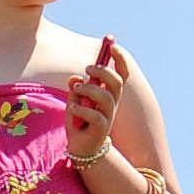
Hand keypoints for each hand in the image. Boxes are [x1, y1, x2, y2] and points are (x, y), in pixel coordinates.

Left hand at [63, 38, 131, 164]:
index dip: (120, 59)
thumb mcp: (75, 100)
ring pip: (106, 97)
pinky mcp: (101, 129)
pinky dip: (80, 109)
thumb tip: (75, 78)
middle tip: (87, 69)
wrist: (82, 148)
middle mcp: (112, 104)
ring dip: (88, 89)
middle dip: (102, 71)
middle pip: (116, 82)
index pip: (122, 74)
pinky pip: (94, 115)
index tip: (113, 44)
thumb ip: (76, 88)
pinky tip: (72, 108)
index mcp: (109, 94)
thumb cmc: (79, 122)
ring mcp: (108, 116)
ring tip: (77, 90)